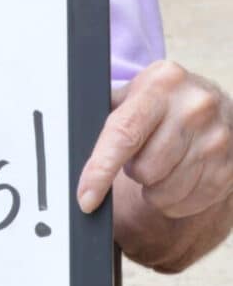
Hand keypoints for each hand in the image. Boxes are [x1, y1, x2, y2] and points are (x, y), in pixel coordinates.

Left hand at [78, 60, 232, 220]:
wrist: (213, 103)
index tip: (86, 198)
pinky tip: (179, 175)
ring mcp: (219, 137)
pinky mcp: (231, 166)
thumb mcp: (133, 94)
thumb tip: (69, 142)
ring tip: (161, 162)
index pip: (123, 133)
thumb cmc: (160, 102)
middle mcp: (194, 106)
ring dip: (154, 187)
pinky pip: (190, 203)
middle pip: (145, 169)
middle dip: (135, 169)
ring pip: (166, 191)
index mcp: (161, 83)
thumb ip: (106, 114)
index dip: (100, 170)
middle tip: (142, 153)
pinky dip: (175, 199)